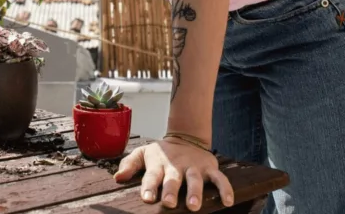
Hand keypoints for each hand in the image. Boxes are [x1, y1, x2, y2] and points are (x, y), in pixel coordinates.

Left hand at [114, 138, 233, 210]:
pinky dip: (225, 189)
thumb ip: (129, 164)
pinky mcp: (209, 168)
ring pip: (195, 180)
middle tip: (169, 203)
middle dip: (171, 190)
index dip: (149, 187)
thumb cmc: (162, 153)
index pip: (152, 176)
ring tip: (194, 206)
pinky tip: (227, 201)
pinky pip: (220, 178)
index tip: (147, 198)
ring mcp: (194, 167)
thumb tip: (117, 178)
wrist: (185, 137)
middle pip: (173, 179)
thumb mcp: (143, 154)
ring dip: (195, 192)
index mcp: (159, 164)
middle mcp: (176, 166)